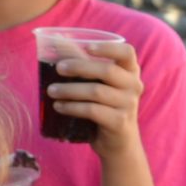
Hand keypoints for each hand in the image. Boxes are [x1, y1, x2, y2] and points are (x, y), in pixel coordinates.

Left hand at [48, 40, 143, 156]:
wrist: (118, 143)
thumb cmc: (103, 107)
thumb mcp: (100, 86)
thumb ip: (85, 67)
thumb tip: (54, 42)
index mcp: (130, 72)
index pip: (127, 53)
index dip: (107, 48)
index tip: (87, 47)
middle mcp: (134, 86)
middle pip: (107, 70)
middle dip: (79, 67)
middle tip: (58, 68)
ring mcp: (129, 105)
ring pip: (96, 91)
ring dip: (69, 90)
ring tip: (51, 90)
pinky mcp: (119, 122)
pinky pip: (92, 111)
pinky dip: (72, 107)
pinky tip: (58, 106)